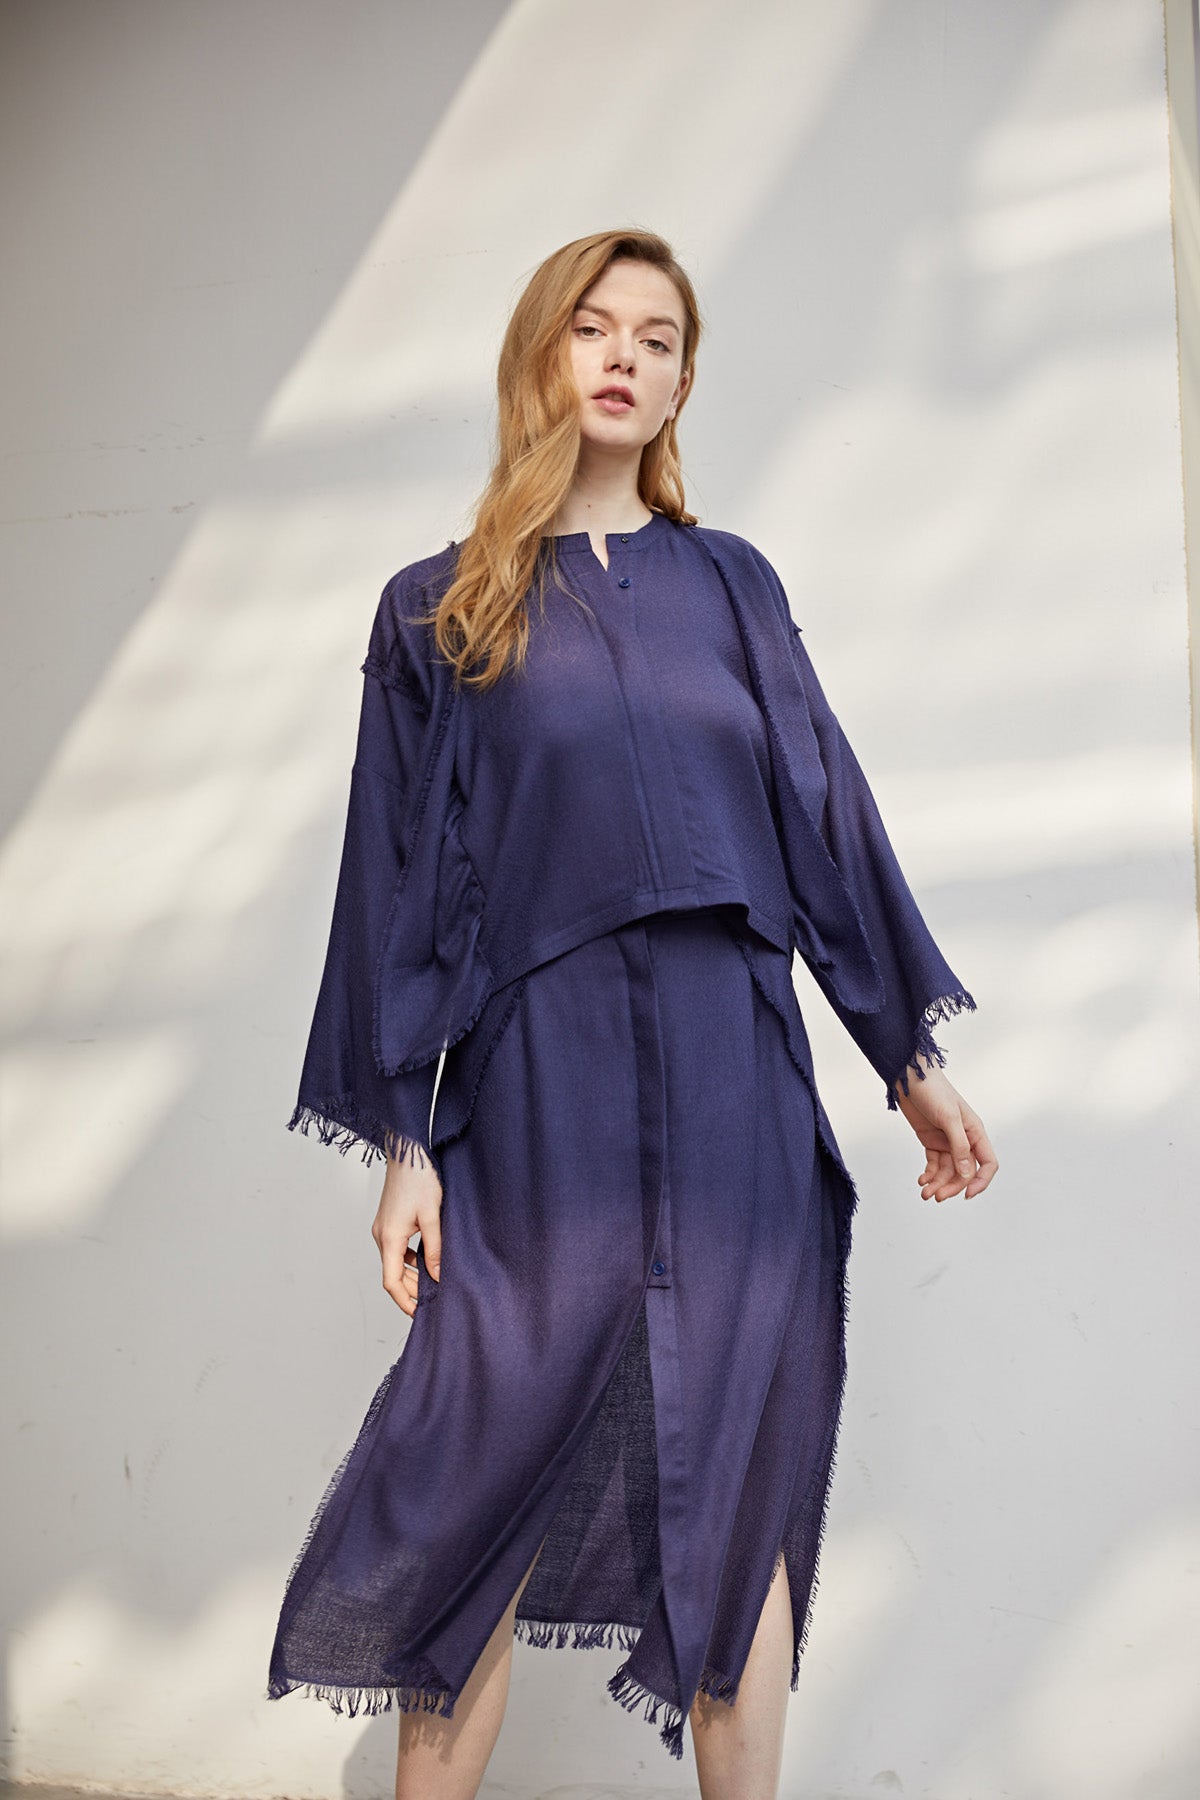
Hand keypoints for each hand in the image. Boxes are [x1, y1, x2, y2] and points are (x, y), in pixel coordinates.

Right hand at [371, 1152, 442, 1316]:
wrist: (408, 1151)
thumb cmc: (420, 1178)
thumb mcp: (433, 1215)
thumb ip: (435, 1248)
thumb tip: (437, 1276)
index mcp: (389, 1237)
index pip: (391, 1282)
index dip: (404, 1302)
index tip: (419, 1314)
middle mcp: (381, 1235)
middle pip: (392, 1275)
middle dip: (410, 1292)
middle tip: (432, 1302)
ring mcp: (383, 1228)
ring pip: (394, 1263)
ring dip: (410, 1276)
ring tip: (432, 1285)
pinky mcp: (389, 1221)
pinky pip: (396, 1250)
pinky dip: (409, 1261)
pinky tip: (426, 1262)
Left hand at [891, 1059, 997, 1202]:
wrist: (909, 1078)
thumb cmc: (934, 1091)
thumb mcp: (949, 1118)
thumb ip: (959, 1146)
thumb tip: (966, 1173)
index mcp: (975, 1132)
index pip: (987, 1163)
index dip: (980, 1181)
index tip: (967, 1194)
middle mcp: (964, 1139)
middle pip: (964, 1172)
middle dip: (952, 1186)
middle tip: (937, 1197)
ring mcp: (947, 1141)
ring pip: (948, 1171)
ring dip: (938, 1183)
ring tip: (925, 1193)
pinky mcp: (931, 1141)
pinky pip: (934, 1164)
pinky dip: (929, 1174)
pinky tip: (921, 1181)